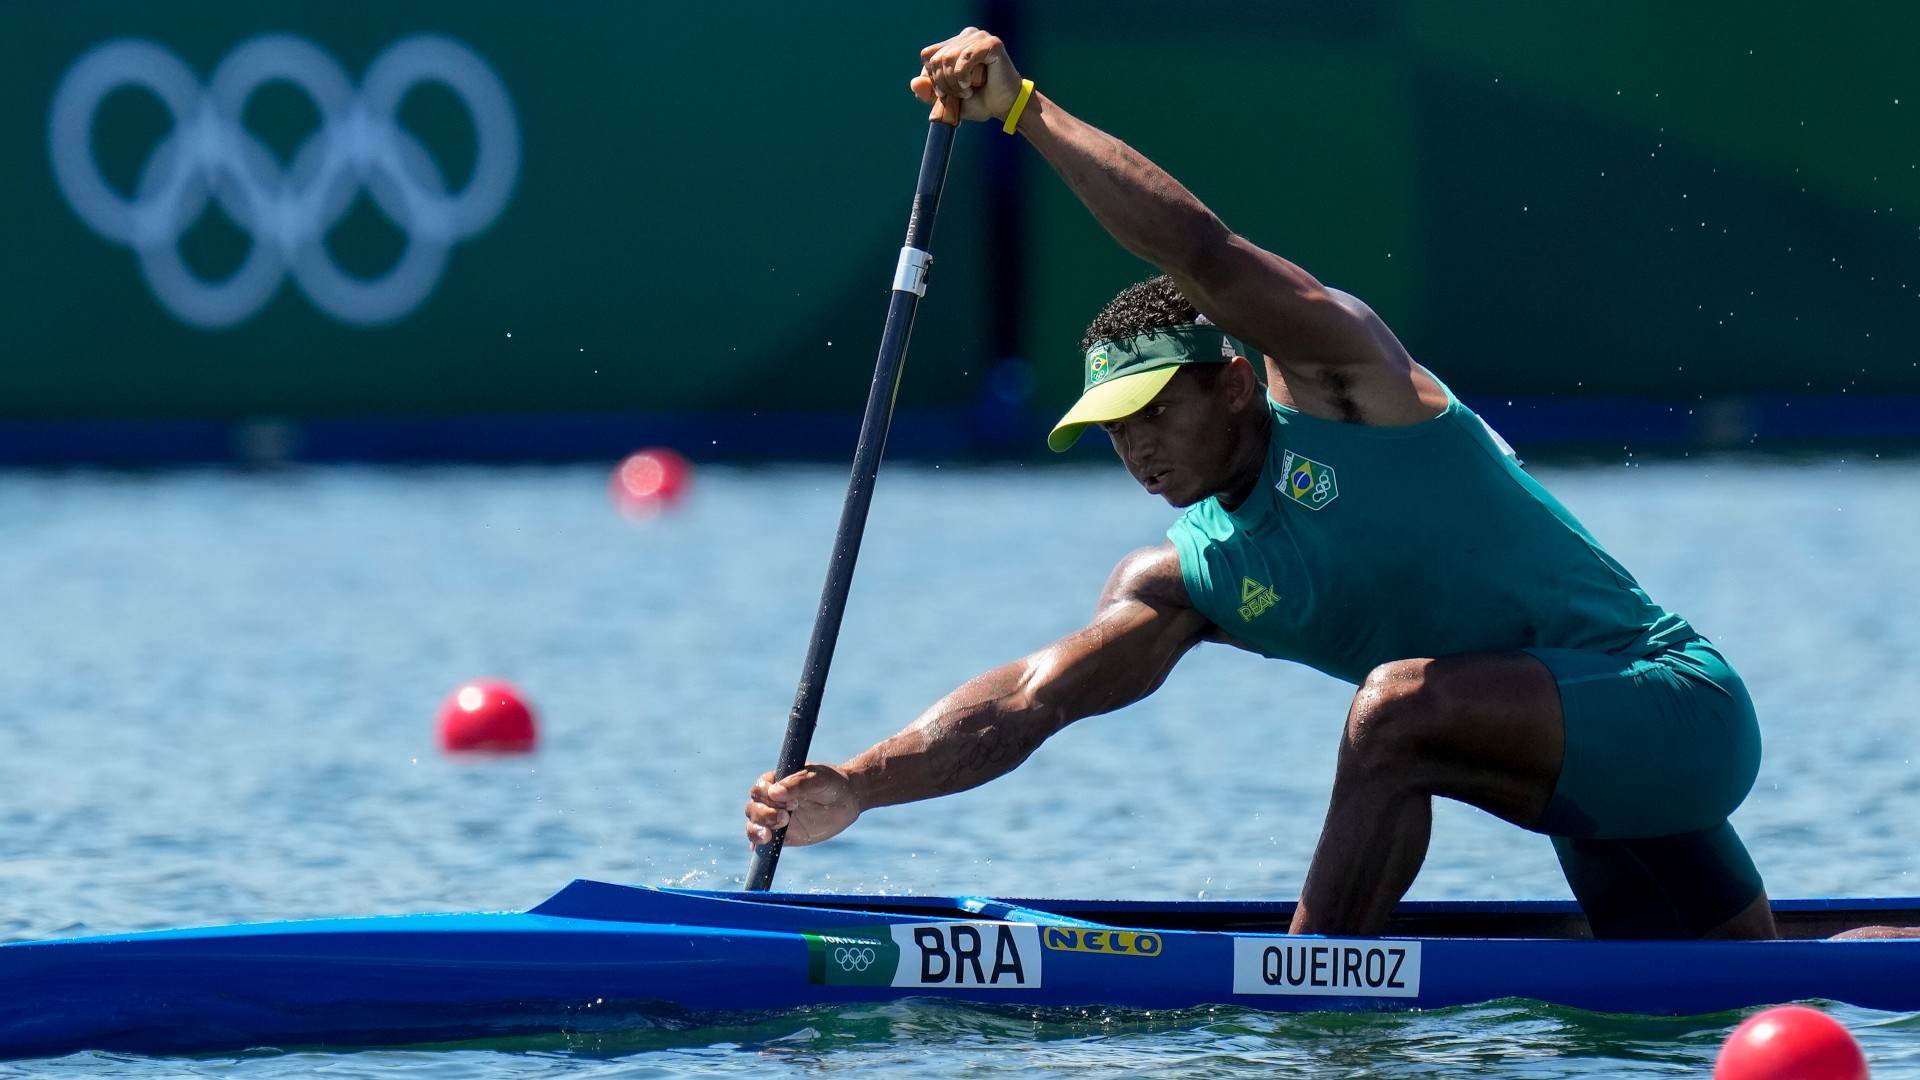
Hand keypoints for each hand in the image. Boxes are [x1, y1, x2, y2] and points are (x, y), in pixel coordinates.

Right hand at [744, 764, 860, 847]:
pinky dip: (759, 845)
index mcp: (776, 781)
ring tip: (769, 836)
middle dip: (764, 815)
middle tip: (785, 818)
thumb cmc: (831, 784)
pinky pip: (763, 842)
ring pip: (753, 825)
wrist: (847, 800)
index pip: (759, 789)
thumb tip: (774, 792)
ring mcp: (774, 819)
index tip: (791, 802)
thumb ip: (799, 784)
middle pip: (753, 808)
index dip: (768, 796)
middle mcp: (771, 800)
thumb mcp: (819, 779)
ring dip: (756, 831)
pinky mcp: (781, 836)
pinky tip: (762, 848)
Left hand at [910, 27, 1023, 125]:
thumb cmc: (979, 101)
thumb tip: (914, 83)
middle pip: (936, 58)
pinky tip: (971, 85)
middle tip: (958, 95)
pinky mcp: (991, 43)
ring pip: (949, 58)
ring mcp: (979, 37)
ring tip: (967, 91)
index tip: (945, 94)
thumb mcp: (947, 100)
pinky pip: (965, 57)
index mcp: (954, 44)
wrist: (1005, 107)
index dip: (932, 78)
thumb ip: (929, 92)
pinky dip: (963, 76)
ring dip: (954, 83)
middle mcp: (966, 36)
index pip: (928, 56)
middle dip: (943, 83)